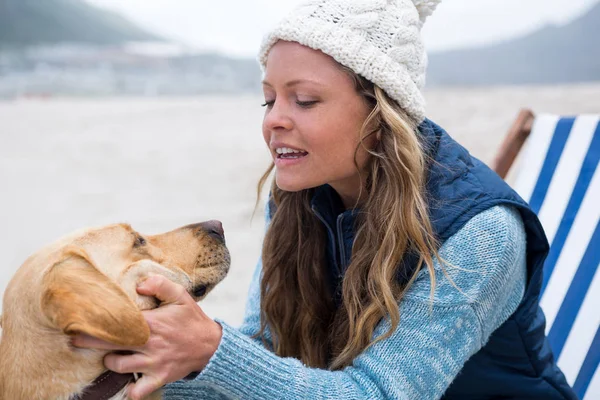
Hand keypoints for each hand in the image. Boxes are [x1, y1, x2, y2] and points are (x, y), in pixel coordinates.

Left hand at [72, 274, 222, 399]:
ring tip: (108, 357)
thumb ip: (161, 285)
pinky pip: (139, 391)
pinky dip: (130, 391)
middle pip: (112, 345)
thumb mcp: (181, 295)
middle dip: (90, 343)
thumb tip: (139, 285)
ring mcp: (154, 362)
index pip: (118, 322)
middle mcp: (150, 343)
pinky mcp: (160, 377)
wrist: (211, 345)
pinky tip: (126, 385)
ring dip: (110, 362)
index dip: (98, 322)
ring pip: (120, 367)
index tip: (82, 320)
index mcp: (152, 323)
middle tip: (74, 341)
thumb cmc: (192, 319)